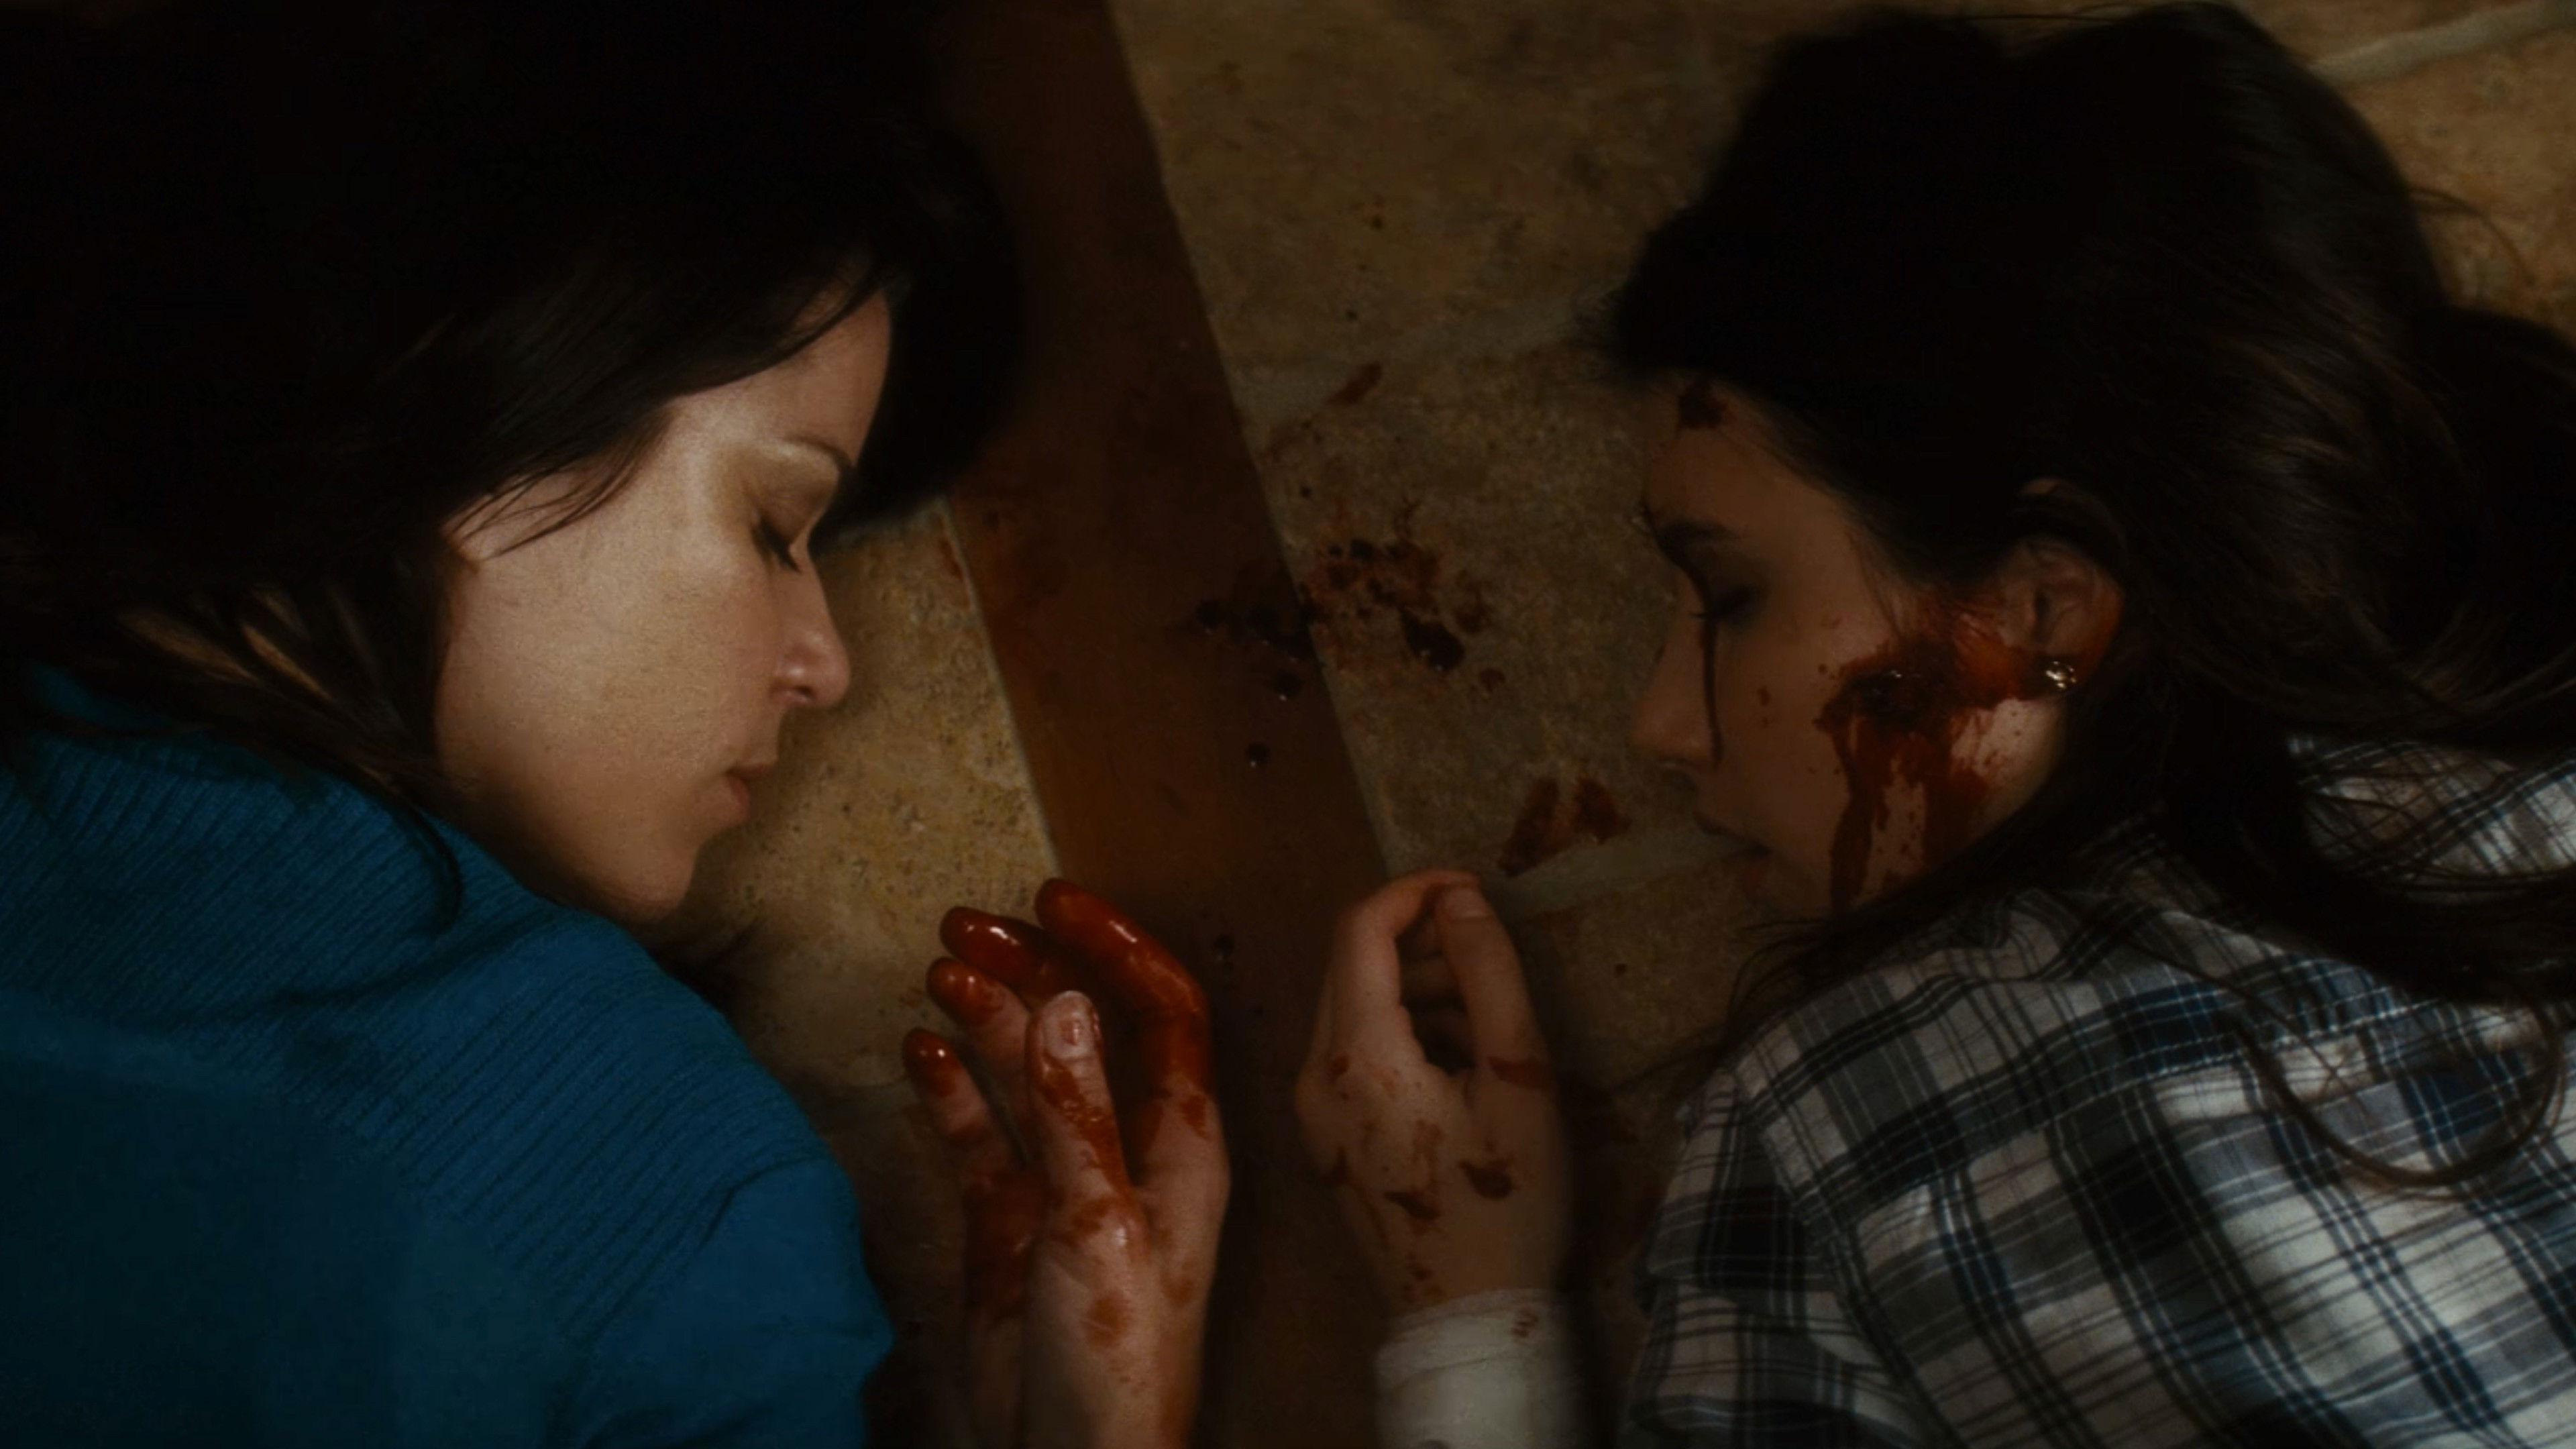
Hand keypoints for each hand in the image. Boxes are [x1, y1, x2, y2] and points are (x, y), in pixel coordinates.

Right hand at [902, 881, 1226, 1448]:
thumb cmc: (1118, 1356)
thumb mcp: (1100, 1226)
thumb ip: (1075, 1116)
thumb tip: (1065, 1004)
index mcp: (1179, 1143)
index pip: (1163, 1012)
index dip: (1115, 947)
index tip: (1053, 898)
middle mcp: (1124, 1147)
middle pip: (1084, 1028)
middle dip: (1032, 968)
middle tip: (963, 925)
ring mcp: (1062, 1180)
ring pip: (1025, 1070)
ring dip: (985, 1017)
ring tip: (936, 970)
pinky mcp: (1007, 1220)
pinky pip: (978, 1132)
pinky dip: (948, 1088)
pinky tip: (915, 1049)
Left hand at [1294, 870, 1569, 1313]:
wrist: (1471, 1319)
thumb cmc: (1510, 1203)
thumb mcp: (1518, 1080)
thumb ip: (1489, 977)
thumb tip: (1461, 899)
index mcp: (1355, 1055)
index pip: (1359, 930)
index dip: (1414, 891)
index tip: (1474, 888)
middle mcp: (1311, 1074)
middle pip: (1347, 965)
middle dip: (1417, 940)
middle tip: (1488, 950)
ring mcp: (1308, 1111)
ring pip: (1347, 1008)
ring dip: (1410, 987)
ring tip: (1484, 1011)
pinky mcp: (1322, 1138)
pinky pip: (1348, 1054)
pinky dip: (1396, 1031)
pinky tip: (1456, 1059)